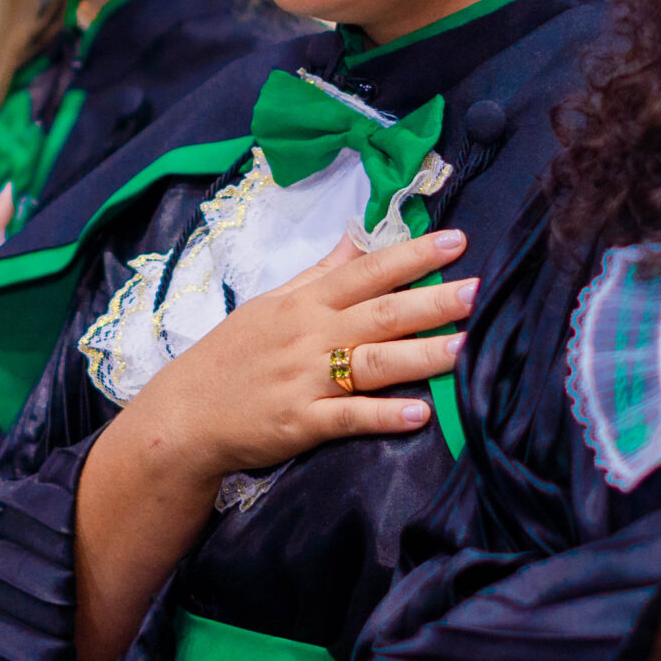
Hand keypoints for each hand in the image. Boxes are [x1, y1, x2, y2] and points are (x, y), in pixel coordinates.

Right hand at [120, 227, 474, 483]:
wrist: (183, 416)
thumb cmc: (230, 357)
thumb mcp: (269, 303)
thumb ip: (319, 272)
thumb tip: (358, 237)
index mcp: (303, 302)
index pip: (366, 271)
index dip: (412, 255)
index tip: (456, 240)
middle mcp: (308, 335)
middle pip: (379, 313)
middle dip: (431, 301)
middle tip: (478, 290)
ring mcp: (305, 380)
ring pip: (372, 363)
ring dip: (420, 355)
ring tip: (466, 347)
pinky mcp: (300, 423)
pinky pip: (348, 418)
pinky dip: (383, 416)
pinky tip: (420, 414)